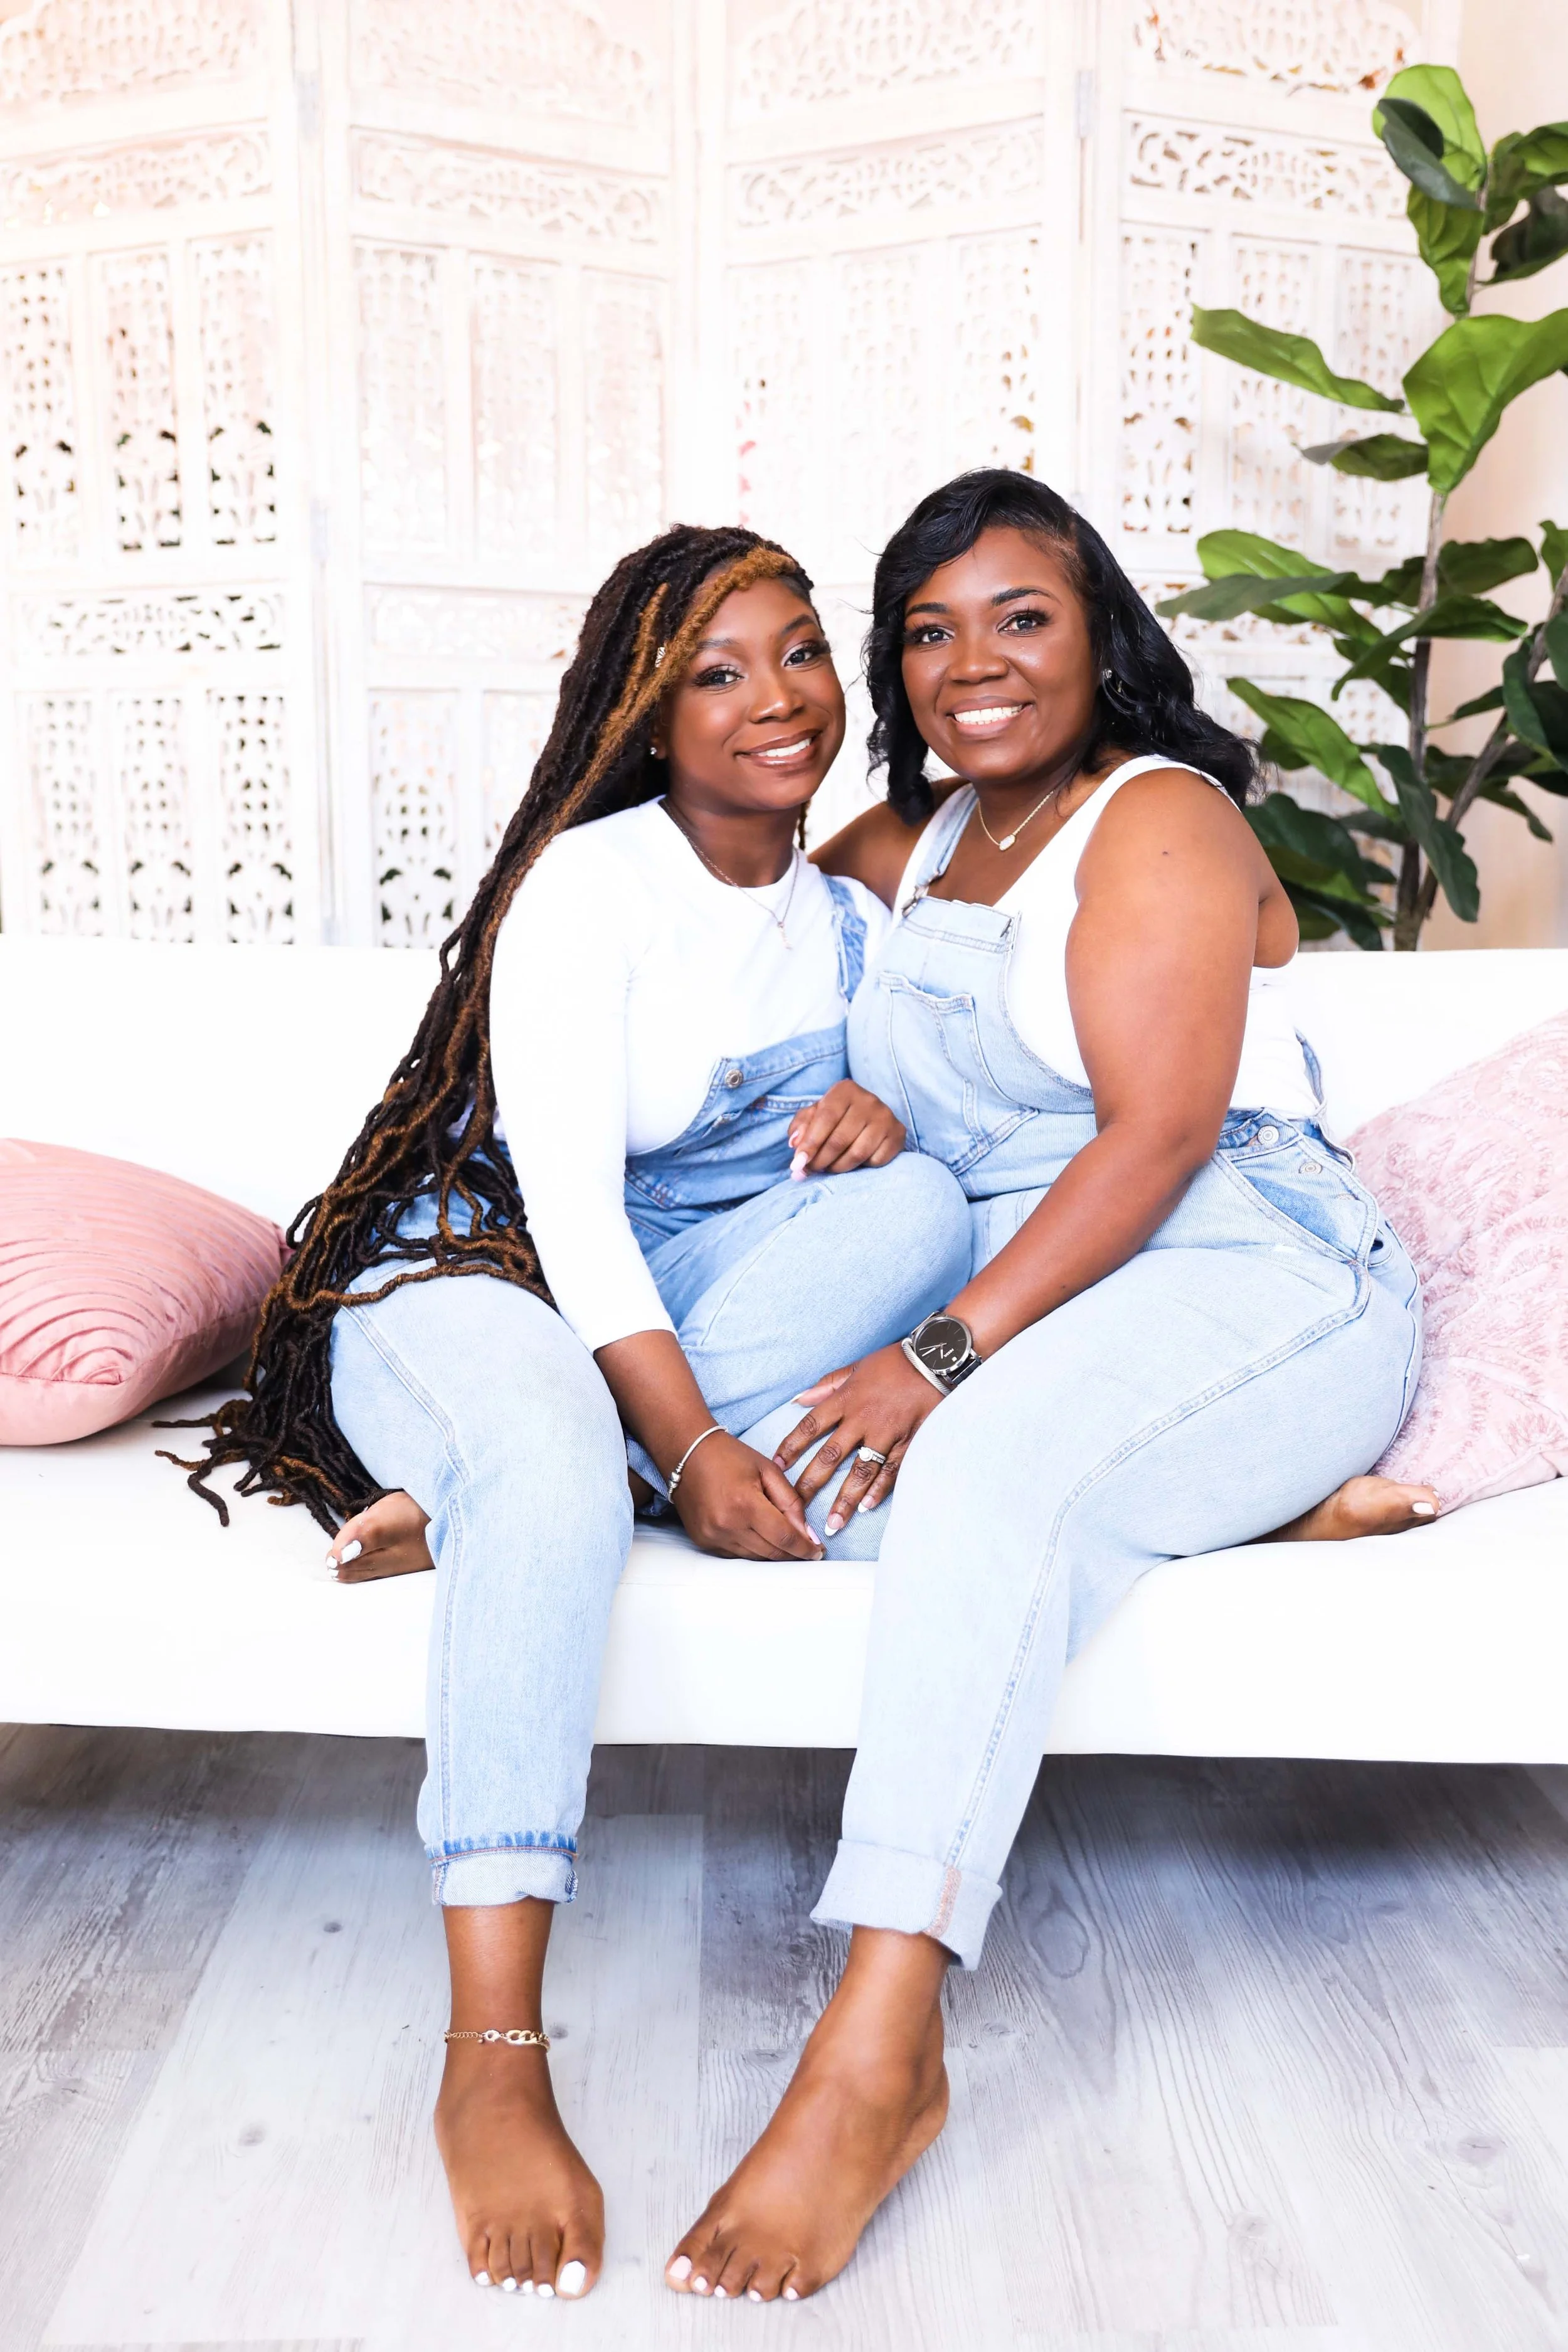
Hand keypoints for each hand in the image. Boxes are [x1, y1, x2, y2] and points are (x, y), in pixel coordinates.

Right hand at [672, 1430, 824, 1561]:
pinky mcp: (703, 1541)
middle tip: (808, 1551)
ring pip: (755, 1558)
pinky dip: (753, 1550)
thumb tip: (807, 1534)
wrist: (687, 1452)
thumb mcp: (768, 1470)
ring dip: (774, 1554)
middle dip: (793, 1554)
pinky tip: (761, 1539)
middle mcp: (727, 1525)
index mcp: (746, 1504)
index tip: (818, 1552)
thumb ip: (791, 1502)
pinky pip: (736, 1555)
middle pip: (771, 1553)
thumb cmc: (729, 1456)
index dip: (805, 1548)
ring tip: (787, 1545)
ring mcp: (712, 1536)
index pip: (784, 1538)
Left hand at [772, 1342, 944, 1532]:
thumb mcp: (857, 1366)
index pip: (811, 1426)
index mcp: (846, 1398)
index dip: (791, 1447)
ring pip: (860, 1470)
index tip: (777, 1467)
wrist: (937, 1359)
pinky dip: (879, 1490)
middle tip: (797, 1508)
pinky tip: (866, 1507)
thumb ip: (828, 1385)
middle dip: (811, 1483)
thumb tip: (800, 1399)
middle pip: (830, 1455)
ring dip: (845, 1499)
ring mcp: (887, 1432)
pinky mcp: (910, 1441)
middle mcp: (863, 1418)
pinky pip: (892, 1470)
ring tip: (833, 1524)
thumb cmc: (895, 1362)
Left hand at [787, 1081, 904, 1178]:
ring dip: (838, 1168)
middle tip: (811, 1170)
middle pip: (839, 1140)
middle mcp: (869, 1100)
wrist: (869, 1118)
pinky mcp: (898, 1134)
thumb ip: (801, 1126)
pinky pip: (876, 1161)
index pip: (825, 1119)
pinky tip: (853, 1163)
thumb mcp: (814, 1116)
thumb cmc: (835, 1117)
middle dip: (820, 1161)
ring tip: (829, 1167)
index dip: (809, 1144)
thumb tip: (795, 1143)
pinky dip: (861, 1168)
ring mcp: (886, 1117)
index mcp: (845, 1090)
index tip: (797, 1164)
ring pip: (857, 1154)